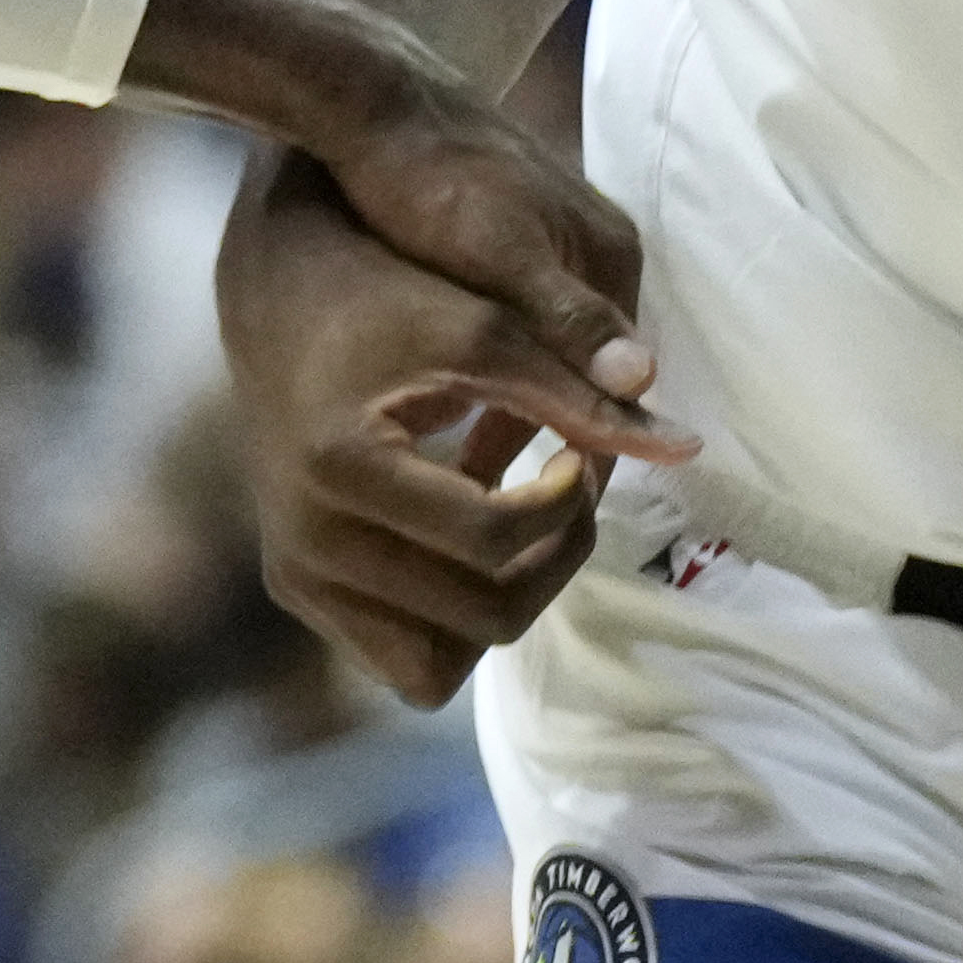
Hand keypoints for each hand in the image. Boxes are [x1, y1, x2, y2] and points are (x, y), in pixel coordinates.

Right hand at [218, 152, 675, 703]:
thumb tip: (685, 449)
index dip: (569, 501)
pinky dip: (452, 616)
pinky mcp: (295, 588)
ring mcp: (295, 573)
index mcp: (341, 466)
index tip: (580, 451)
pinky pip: (401, 657)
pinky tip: (471, 537)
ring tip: (520, 519)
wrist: (277, 299)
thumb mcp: (486, 330)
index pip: (495, 537)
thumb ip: (580, 393)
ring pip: (438, 665)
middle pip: (482, 618)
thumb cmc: (386, 298)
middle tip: (569, 492)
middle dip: (553, 561)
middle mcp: (304, 539)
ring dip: (504, 600)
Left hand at [304, 67, 696, 477]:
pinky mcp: (506, 245)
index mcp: (606, 257)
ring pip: (543, 363)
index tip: (539, 522)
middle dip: (548, 445)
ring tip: (458, 481)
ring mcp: (551, 247)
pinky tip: (434, 418)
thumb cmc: (425, 179)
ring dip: (510, 417)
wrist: (365, 99)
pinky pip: (512, 338)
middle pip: (585, 378)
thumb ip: (562, 319)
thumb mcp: (494, 253)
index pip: (620, 386)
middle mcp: (592, 254)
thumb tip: (640, 382)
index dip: (586, 455)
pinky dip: (484, 383)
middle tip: (493, 517)